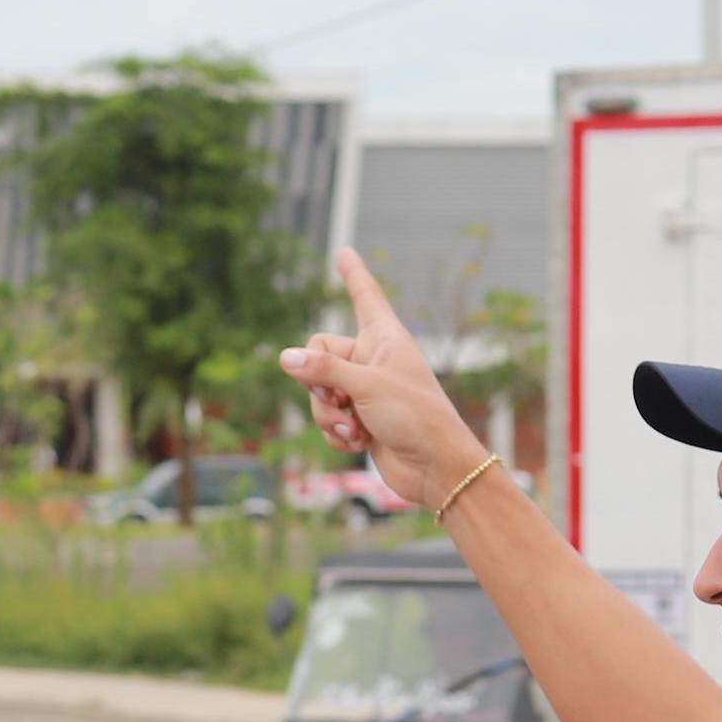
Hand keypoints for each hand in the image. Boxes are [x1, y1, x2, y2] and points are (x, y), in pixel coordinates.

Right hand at [277, 247, 493, 510]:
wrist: (436, 469)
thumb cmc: (416, 418)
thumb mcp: (366, 388)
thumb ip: (323, 371)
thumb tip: (285, 357)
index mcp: (385, 338)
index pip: (365, 297)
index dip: (353, 276)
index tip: (344, 252)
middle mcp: (373, 361)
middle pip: (319, 355)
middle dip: (319, 383)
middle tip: (337, 399)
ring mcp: (365, 392)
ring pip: (318, 393)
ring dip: (327, 415)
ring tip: (353, 429)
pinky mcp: (360, 421)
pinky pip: (328, 420)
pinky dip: (336, 434)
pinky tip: (356, 443)